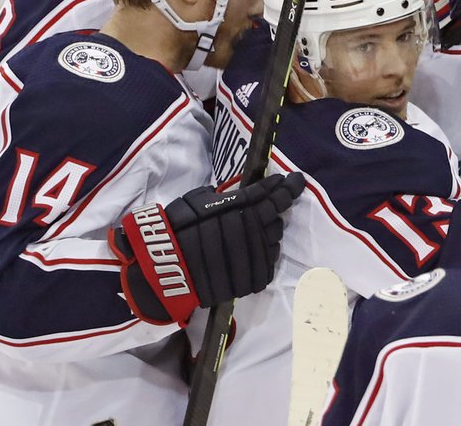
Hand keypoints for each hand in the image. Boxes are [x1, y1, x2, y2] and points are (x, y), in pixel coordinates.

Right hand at [109, 172, 305, 325]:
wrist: (165, 267)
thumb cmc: (177, 228)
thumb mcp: (199, 200)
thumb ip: (227, 196)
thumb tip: (246, 191)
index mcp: (240, 208)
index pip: (273, 194)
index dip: (288, 186)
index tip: (295, 180)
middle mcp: (252, 230)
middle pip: (277, 217)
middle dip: (276, 210)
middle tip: (270, 206)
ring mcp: (253, 257)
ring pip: (274, 242)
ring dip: (269, 234)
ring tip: (256, 231)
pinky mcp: (250, 280)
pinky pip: (267, 266)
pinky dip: (263, 257)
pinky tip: (253, 252)